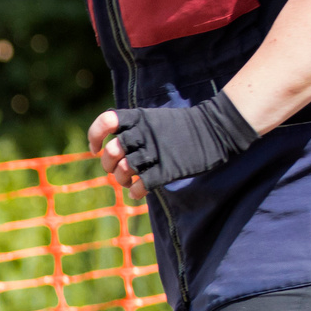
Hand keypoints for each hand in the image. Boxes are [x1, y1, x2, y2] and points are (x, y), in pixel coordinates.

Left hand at [100, 95, 259, 191]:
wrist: (216, 130)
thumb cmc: (184, 127)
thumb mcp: (155, 119)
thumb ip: (135, 128)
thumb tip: (114, 146)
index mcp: (139, 118)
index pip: (106, 121)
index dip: (94, 135)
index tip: (95, 148)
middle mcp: (143, 134)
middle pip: (111, 152)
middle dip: (107, 164)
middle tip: (114, 169)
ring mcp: (154, 152)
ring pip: (124, 170)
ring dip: (121, 180)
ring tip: (128, 182)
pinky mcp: (166, 170)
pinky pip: (141, 186)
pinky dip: (136, 192)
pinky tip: (139, 192)